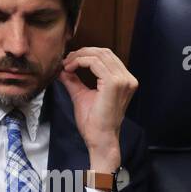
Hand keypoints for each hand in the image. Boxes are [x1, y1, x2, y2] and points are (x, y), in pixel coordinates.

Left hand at [58, 46, 137, 170]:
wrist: (100, 139)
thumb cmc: (94, 123)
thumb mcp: (82, 96)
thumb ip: (74, 81)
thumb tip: (63, 69)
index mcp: (124, 81)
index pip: (106, 57)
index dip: (86, 55)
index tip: (69, 62)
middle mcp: (127, 79)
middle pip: (104, 52)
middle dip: (82, 53)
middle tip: (66, 61)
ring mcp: (123, 80)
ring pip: (99, 55)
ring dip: (79, 57)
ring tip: (66, 65)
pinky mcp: (114, 83)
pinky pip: (94, 63)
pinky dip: (80, 62)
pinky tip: (70, 69)